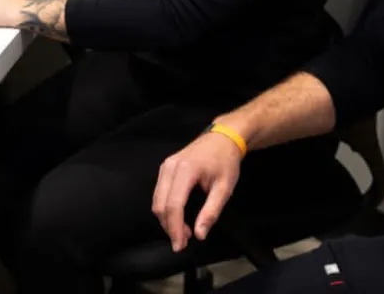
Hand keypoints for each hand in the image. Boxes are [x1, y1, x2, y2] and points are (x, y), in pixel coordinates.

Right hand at [153, 130, 243, 251]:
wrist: (223, 138)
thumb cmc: (226, 161)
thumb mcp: (225, 188)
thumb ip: (211, 212)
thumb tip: (199, 234)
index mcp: (186, 170)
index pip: (173, 205)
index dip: (175, 228)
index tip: (180, 246)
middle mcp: (171, 167)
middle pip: (160, 204)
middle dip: (169, 227)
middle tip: (183, 242)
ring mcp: (166, 166)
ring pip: (157, 200)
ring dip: (167, 220)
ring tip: (184, 232)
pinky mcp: (165, 168)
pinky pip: (159, 193)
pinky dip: (166, 209)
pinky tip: (179, 217)